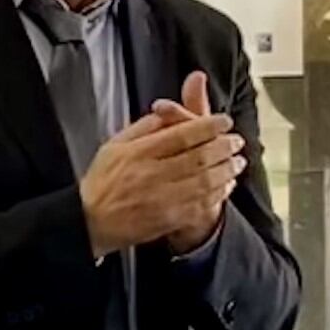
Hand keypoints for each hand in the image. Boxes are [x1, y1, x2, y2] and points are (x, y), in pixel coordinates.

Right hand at [80, 90, 240, 256]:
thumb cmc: (104, 181)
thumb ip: (144, 127)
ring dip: (227, 169)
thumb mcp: (115, 145)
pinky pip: (202, 204)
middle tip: (237, 140)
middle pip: (199, 156)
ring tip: (238, 160)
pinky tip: (227, 184)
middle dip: (224, 146)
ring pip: (205, 180)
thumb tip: (168, 109)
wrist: (92, 221)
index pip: (181, 134)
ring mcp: (162, 199)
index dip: (208, 126)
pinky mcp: (169, 219)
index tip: (224, 120)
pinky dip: (219, 193)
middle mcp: (150, 174)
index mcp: (137, 153)